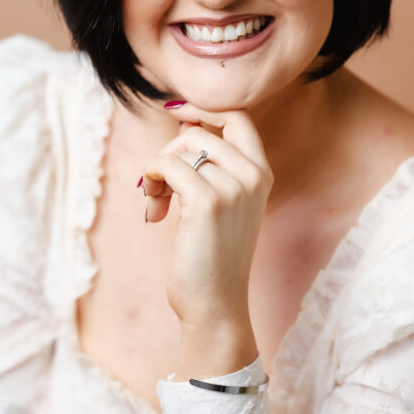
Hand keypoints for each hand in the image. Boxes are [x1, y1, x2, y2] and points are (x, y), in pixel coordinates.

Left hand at [140, 103, 273, 329]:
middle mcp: (254, 176)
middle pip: (200, 132)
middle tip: (159, 187)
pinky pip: (167, 166)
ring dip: (157, 172)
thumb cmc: (212, 256)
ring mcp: (234, 187)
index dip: (203, 109)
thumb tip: (184, 123)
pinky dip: (151, 180)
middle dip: (169, 152)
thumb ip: (210, 165)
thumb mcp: (222, 203)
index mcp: (262, 174)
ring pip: (180, 149)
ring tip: (155, 202)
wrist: (215, 304)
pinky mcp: (208, 201)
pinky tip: (153, 210)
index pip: (238, 117)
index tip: (176, 112)